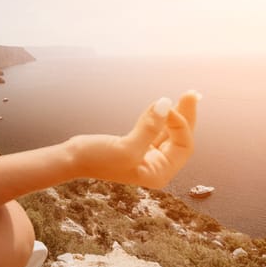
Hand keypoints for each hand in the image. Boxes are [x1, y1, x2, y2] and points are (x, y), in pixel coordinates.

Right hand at [68, 90, 198, 188]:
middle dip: (186, 116)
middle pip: (180, 139)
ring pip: (169, 133)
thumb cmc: (97, 158)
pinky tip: (162, 105)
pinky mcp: (136, 147)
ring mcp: (146, 157)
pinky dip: (160, 117)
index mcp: (159, 173)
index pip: (183, 146)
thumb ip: (149, 127)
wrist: (72, 159)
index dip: (179, 125)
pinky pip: (155, 130)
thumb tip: (167, 103)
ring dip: (176, 114)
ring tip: (187, 95)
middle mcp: (156, 167)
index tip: (166, 107)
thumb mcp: (126, 146)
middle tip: (193, 93)